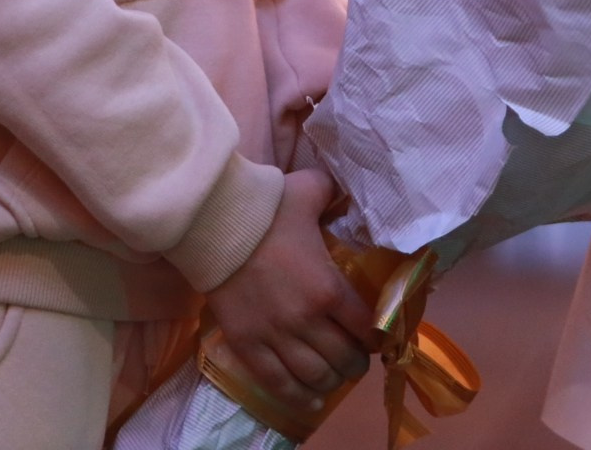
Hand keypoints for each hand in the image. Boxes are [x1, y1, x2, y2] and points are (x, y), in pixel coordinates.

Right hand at [202, 169, 375, 417]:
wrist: (214, 226)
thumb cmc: (266, 208)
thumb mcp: (309, 189)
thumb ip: (330, 191)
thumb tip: (341, 188)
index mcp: (329, 288)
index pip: (365, 326)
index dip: (375, 335)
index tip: (376, 336)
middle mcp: (307, 320)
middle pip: (344, 358)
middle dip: (356, 363)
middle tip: (357, 359)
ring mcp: (276, 336)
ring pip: (314, 375)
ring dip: (331, 381)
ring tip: (335, 377)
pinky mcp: (247, 345)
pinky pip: (277, 382)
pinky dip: (298, 397)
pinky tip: (312, 402)